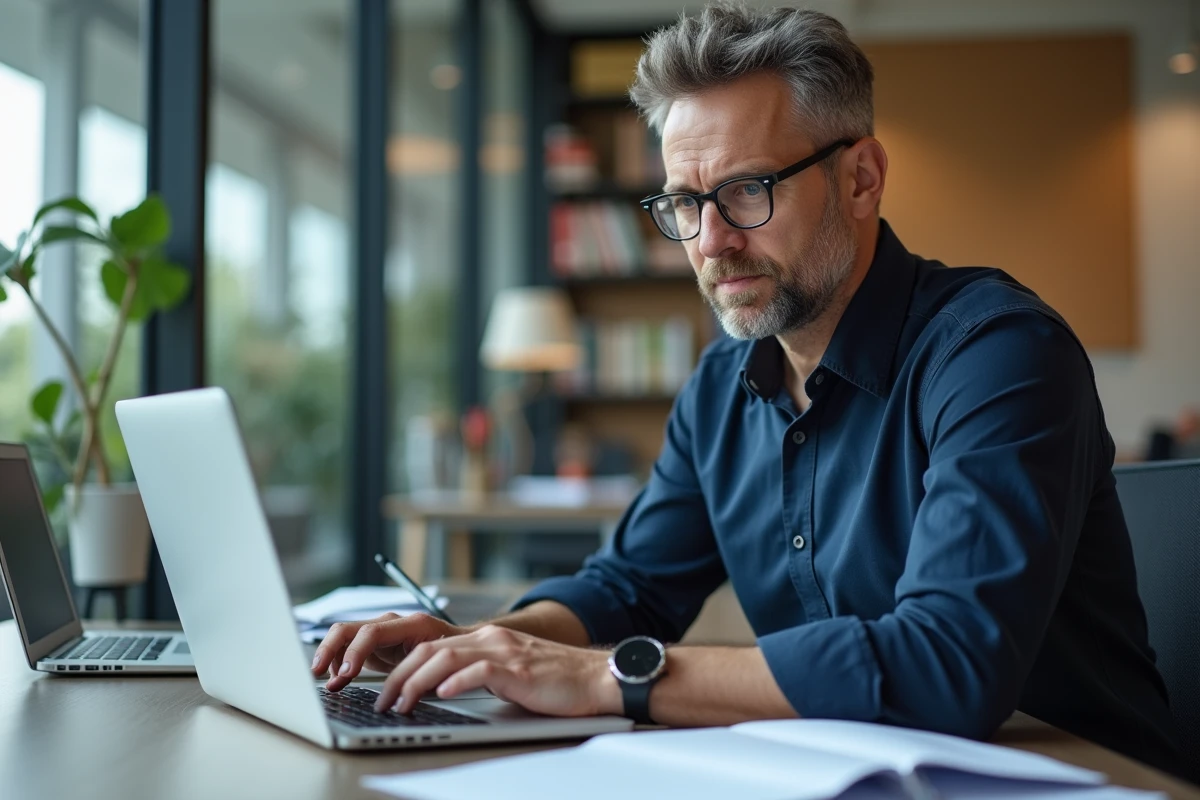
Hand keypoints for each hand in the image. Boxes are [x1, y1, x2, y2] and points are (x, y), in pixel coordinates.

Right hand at [310, 612, 467, 691]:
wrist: (458, 647)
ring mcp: (380, 631)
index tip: (344, 675)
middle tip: (315, 673)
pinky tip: (338, 681)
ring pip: (343, 636)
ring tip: (329, 684)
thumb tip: (400, 695)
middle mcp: (391, 623)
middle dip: (328, 650)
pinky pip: (348, 648)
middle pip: (348, 628)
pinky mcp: (373, 643)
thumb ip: (418, 675)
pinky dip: (338, 664)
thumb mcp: (438, 666)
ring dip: (330, 659)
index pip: (372, 632)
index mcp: (411, 624)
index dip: (355, 653)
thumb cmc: (452, 655)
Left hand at [373, 624, 621, 717]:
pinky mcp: (518, 669)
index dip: (402, 668)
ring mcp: (504, 652)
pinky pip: (480, 671)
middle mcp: (491, 639)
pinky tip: (442, 694)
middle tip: (382, 702)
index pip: (431, 648)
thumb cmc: (555, 681)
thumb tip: (443, 689)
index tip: (385, 691)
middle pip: (429, 651)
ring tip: (400, 704)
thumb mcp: (509, 672)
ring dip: (416, 682)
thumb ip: (480, 673)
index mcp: (486, 639)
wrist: (595, 677)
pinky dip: (456, 683)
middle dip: (398, 677)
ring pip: (445, 658)